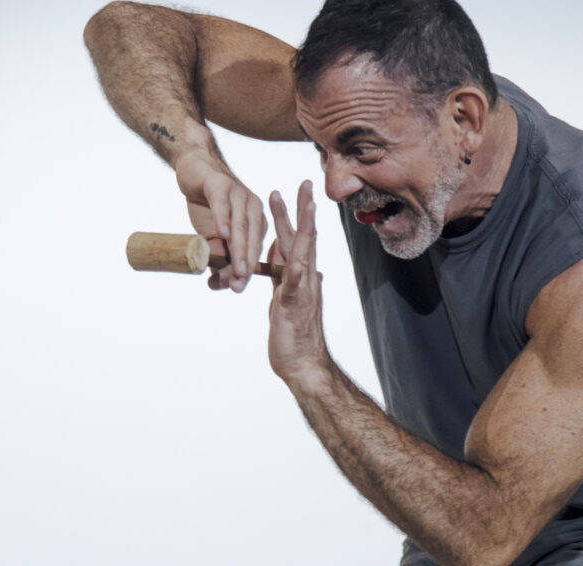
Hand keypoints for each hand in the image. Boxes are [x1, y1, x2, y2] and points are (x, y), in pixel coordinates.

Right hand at [174, 149, 265, 292]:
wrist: (193, 171)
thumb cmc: (207, 205)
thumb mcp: (212, 235)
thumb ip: (218, 255)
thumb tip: (217, 282)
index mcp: (256, 222)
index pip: (253, 250)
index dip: (246, 270)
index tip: (237, 288)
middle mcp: (253, 208)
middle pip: (251, 240)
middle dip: (245, 264)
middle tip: (239, 284)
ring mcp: (239, 195)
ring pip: (241, 225)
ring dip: (239, 248)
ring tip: (236, 268)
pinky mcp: (221, 185)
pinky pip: (224, 204)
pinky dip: (223, 219)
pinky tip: (222, 233)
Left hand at [266, 180, 329, 385]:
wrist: (304, 365)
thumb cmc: (293, 336)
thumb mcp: (281, 297)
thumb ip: (280, 274)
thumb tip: (277, 252)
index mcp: (300, 277)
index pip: (298, 239)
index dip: (296, 215)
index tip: (295, 191)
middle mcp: (305, 279)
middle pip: (304, 238)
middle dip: (302, 210)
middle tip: (304, 183)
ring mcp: (302, 291)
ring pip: (303, 253)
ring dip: (302, 228)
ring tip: (305, 205)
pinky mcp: (292, 306)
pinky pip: (293, 283)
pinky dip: (294, 266)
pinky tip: (294, 252)